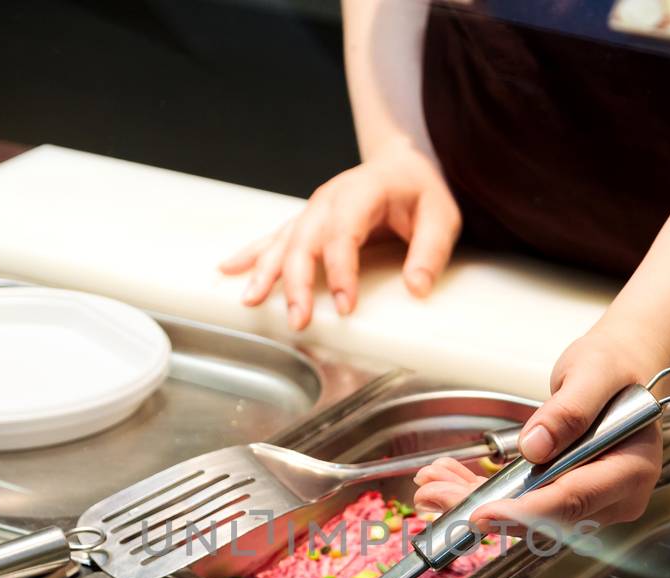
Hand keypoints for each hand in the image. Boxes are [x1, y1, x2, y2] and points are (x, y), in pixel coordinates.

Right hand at [219, 141, 460, 330]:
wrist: (402, 165)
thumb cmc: (420, 193)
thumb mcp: (441, 216)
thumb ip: (431, 251)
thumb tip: (416, 288)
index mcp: (364, 190)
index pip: (345, 232)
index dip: (342, 271)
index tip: (347, 307)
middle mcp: (331, 198)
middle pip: (306, 240)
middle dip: (298, 282)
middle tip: (298, 319)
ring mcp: (314, 209)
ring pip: (284, 241)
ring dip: (266, 273)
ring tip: (251, 301)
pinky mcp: (306, 221)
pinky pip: (274, 238)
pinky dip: (252, 255)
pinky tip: (229, 270)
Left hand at [413, 335, 664, 535]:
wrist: (620, 369)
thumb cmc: (615, 368)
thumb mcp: (593, 374)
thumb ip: (570, 411)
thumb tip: (536, 446)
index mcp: (630, 469)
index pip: (573, 500)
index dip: (525, 511)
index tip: (482, 514)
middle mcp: (614, 496)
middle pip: (543, 518)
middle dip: (484, 510)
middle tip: (434, 493)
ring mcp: (591, 503)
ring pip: (525, 516)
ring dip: (474, 502)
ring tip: (431, 484)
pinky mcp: (565, 497)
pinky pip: (521, 503)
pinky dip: (483, 493)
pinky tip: (448, 480)